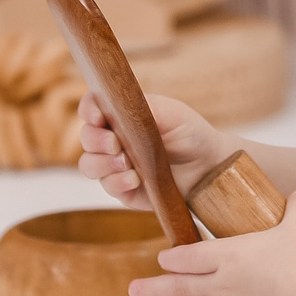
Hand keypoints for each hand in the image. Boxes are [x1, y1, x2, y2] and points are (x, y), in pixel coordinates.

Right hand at [77, 91, 235, 202]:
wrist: (209, 167)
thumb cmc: (191, 133)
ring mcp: (116, 165)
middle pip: (87, 138)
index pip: (92, 107)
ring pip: (89, 164)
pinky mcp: (123, 189)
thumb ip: (147, 107)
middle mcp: (113, 139)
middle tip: (115, 144)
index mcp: (121, 115)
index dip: (89, 110)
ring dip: (103, 163)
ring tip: (126, 163)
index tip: (97, 116)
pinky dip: (117, 182)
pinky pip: (108, 186)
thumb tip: (123, 106)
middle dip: (96, 140)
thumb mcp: (174, 113)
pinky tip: (135, 179)